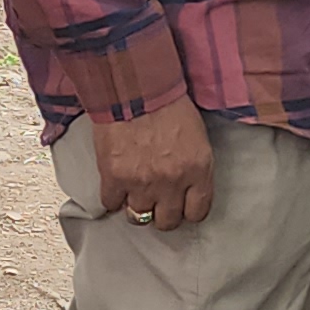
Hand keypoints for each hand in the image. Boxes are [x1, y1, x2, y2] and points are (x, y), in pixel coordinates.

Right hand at [90, 108, 216, 229]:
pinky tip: (116, 186)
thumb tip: (188, 188)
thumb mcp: (198, 137)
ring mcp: (142, 183)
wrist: (136, 88)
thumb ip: (195, 167)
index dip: (188, 211)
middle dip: (163, 214)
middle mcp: (172, 182)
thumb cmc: (169, 105)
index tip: (181, 206)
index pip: (198, 212)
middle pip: (168, 222)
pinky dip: (113, 197)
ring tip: (135, 194)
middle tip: (157, 202)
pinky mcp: (114, 178)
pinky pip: (111, 204)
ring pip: (139, 217)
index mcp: (198, 170)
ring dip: (137, 207)